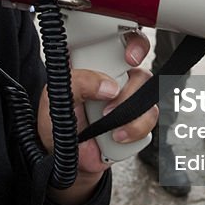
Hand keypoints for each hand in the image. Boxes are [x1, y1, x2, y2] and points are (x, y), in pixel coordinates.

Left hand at [37, 31, 154, 204]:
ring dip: (131, 116)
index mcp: (95, 66)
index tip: (130, 58)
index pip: (120, 43)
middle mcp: (115, 80)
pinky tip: (116, 137)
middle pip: (141, 73)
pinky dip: (135, 131)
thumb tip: (108, 86)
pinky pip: (150, 120)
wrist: (69, 161)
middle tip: (112, 103)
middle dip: (131, 91)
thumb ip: (77, 83)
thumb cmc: (58, 126)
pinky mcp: (138, 121)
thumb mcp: (55, 99)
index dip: (132, 45)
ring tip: (110, 129)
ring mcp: (129, 101)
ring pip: (148, 99)